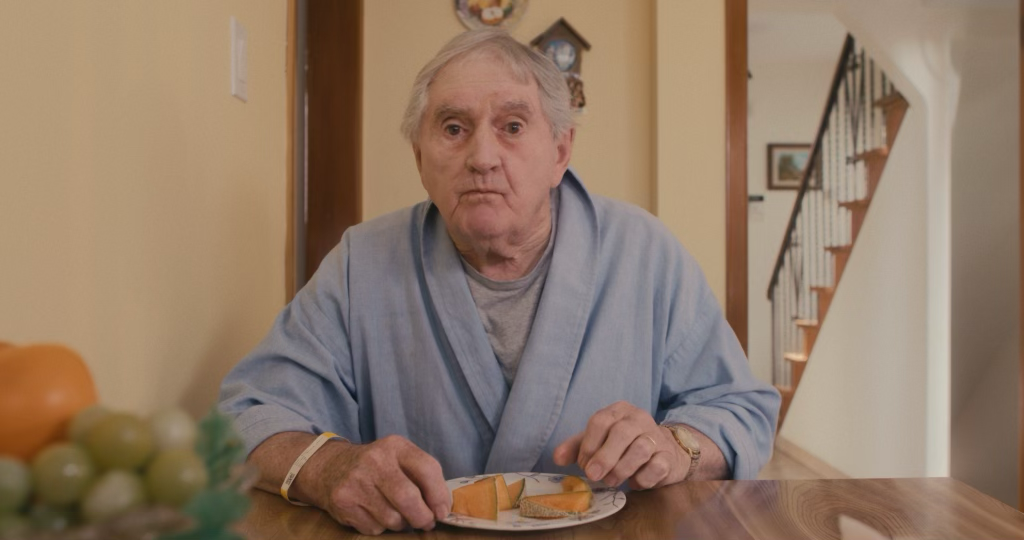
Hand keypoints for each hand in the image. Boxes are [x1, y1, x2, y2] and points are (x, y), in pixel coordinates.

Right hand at [309, 435, 449, 534]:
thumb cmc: (377, 466)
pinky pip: (374, 528)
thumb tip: (442, 508)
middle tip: (426, 522)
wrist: (330, 467)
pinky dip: (381, 528)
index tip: (442, 511)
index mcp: (395, 446)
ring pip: (392, 518)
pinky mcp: (343, 502)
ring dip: (401, 524)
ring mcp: (356, 482)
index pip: (427, 468)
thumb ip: (422, 476)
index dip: (439, 495)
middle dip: (422, 517)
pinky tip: (375, 514)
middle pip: (408, 498)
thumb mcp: (399, 458)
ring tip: (397, 515)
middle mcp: (374, 461)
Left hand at [553, 401, 688, 489]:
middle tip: (593, 476)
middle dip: (604, 457)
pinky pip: (656, 467)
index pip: (601, 420)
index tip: (583, 464)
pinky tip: (635, 483)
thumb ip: (577, 447)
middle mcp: (639, 418)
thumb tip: (557, 458)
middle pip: (622, 432)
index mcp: (619, 410)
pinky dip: (642, 478)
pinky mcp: (668, 456)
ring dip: (621, 469)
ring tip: (612, 481)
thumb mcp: (598, 441)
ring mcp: (656, 436)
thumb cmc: (623, 446)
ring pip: (640, 449)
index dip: (589, 444)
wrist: (663, 452)